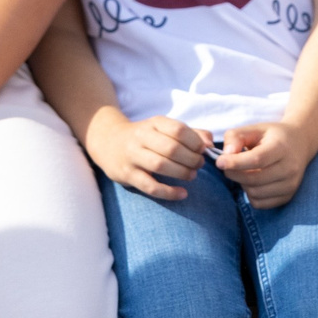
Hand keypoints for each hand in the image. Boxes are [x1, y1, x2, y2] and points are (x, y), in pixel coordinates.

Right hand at [83, 111, 207, 201]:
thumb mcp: (164, 129)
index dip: (195, 142)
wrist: (108, 141)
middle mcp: (141, 137)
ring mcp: (132, 156)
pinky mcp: (127, 175)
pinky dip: (169, 192)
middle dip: (191, 159)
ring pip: (160, 165)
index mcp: (154, 123)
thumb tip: (210, 143)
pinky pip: (150, 186)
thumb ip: (190, 133)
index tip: (203, 150)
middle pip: (172, 148)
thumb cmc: (145, 137)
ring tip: (192, 176)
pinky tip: (182, 194)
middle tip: (199, 165)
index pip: (178, 129)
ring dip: (182, 172)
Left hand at [216, 121, 317, 209]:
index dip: (236, 162)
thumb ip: (236, 137)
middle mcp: (290, 168)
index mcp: (282, 147)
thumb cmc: (272, 136)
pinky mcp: (288, 197)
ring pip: (255, 193)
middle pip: (254, 179)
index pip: (257, 159)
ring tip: (244, 171)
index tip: (219, 161)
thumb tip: (226, 154)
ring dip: (242, 184)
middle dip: (234, 174)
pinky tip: (252, 182)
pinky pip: (260, 203)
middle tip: (226, 166)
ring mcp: (291, 185)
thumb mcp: (254, 129)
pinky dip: (250, 195)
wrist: (299, 144)